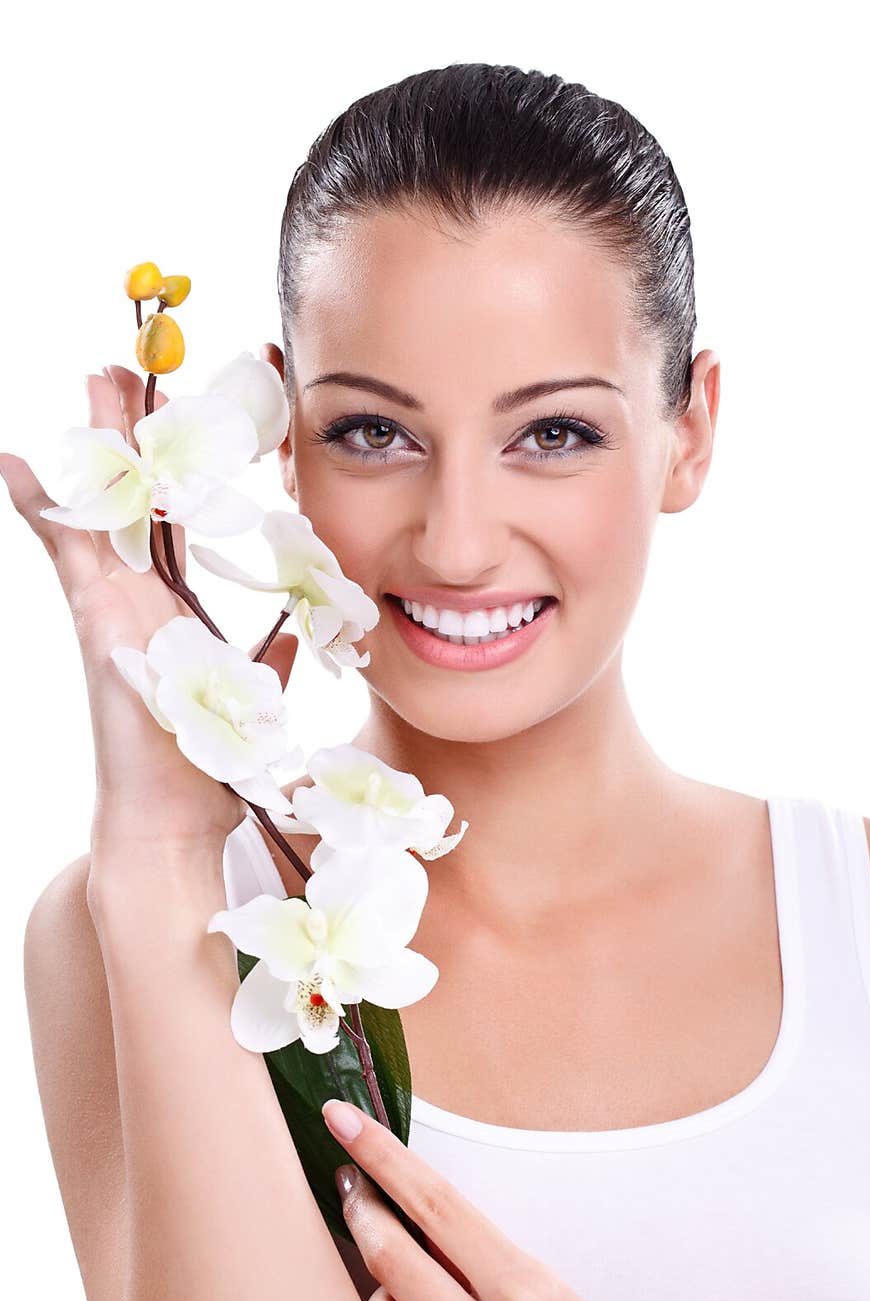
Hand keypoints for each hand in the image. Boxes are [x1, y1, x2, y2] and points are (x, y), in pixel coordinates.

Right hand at [0, 362, 297, 866]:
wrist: (178, 818)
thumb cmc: (210, 762)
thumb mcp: (249, 693)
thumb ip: (267, 659)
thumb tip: (296, 634)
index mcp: (175, 609)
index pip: (175, 520)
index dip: (180, 465)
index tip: (184, 410)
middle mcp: (139, 601)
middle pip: (133, 499)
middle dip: (129, 433)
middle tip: (123, 367)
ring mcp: (113, 610)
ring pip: (103, 508)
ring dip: (99, 445)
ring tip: (94, 380)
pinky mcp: (97, 626)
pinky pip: (64, 557)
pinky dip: (41, 511)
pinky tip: (14, 466)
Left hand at [322, 1098, 604, 1300]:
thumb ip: (492, 1263)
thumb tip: (424, 1219)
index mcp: (526, 1293)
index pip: (436, 1202)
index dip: (383, 1155)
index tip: (345, 1120)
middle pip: (392, 1250)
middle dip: (361, 1207)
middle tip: (347, 1179)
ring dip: (380, 1289)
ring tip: (409, 1288)